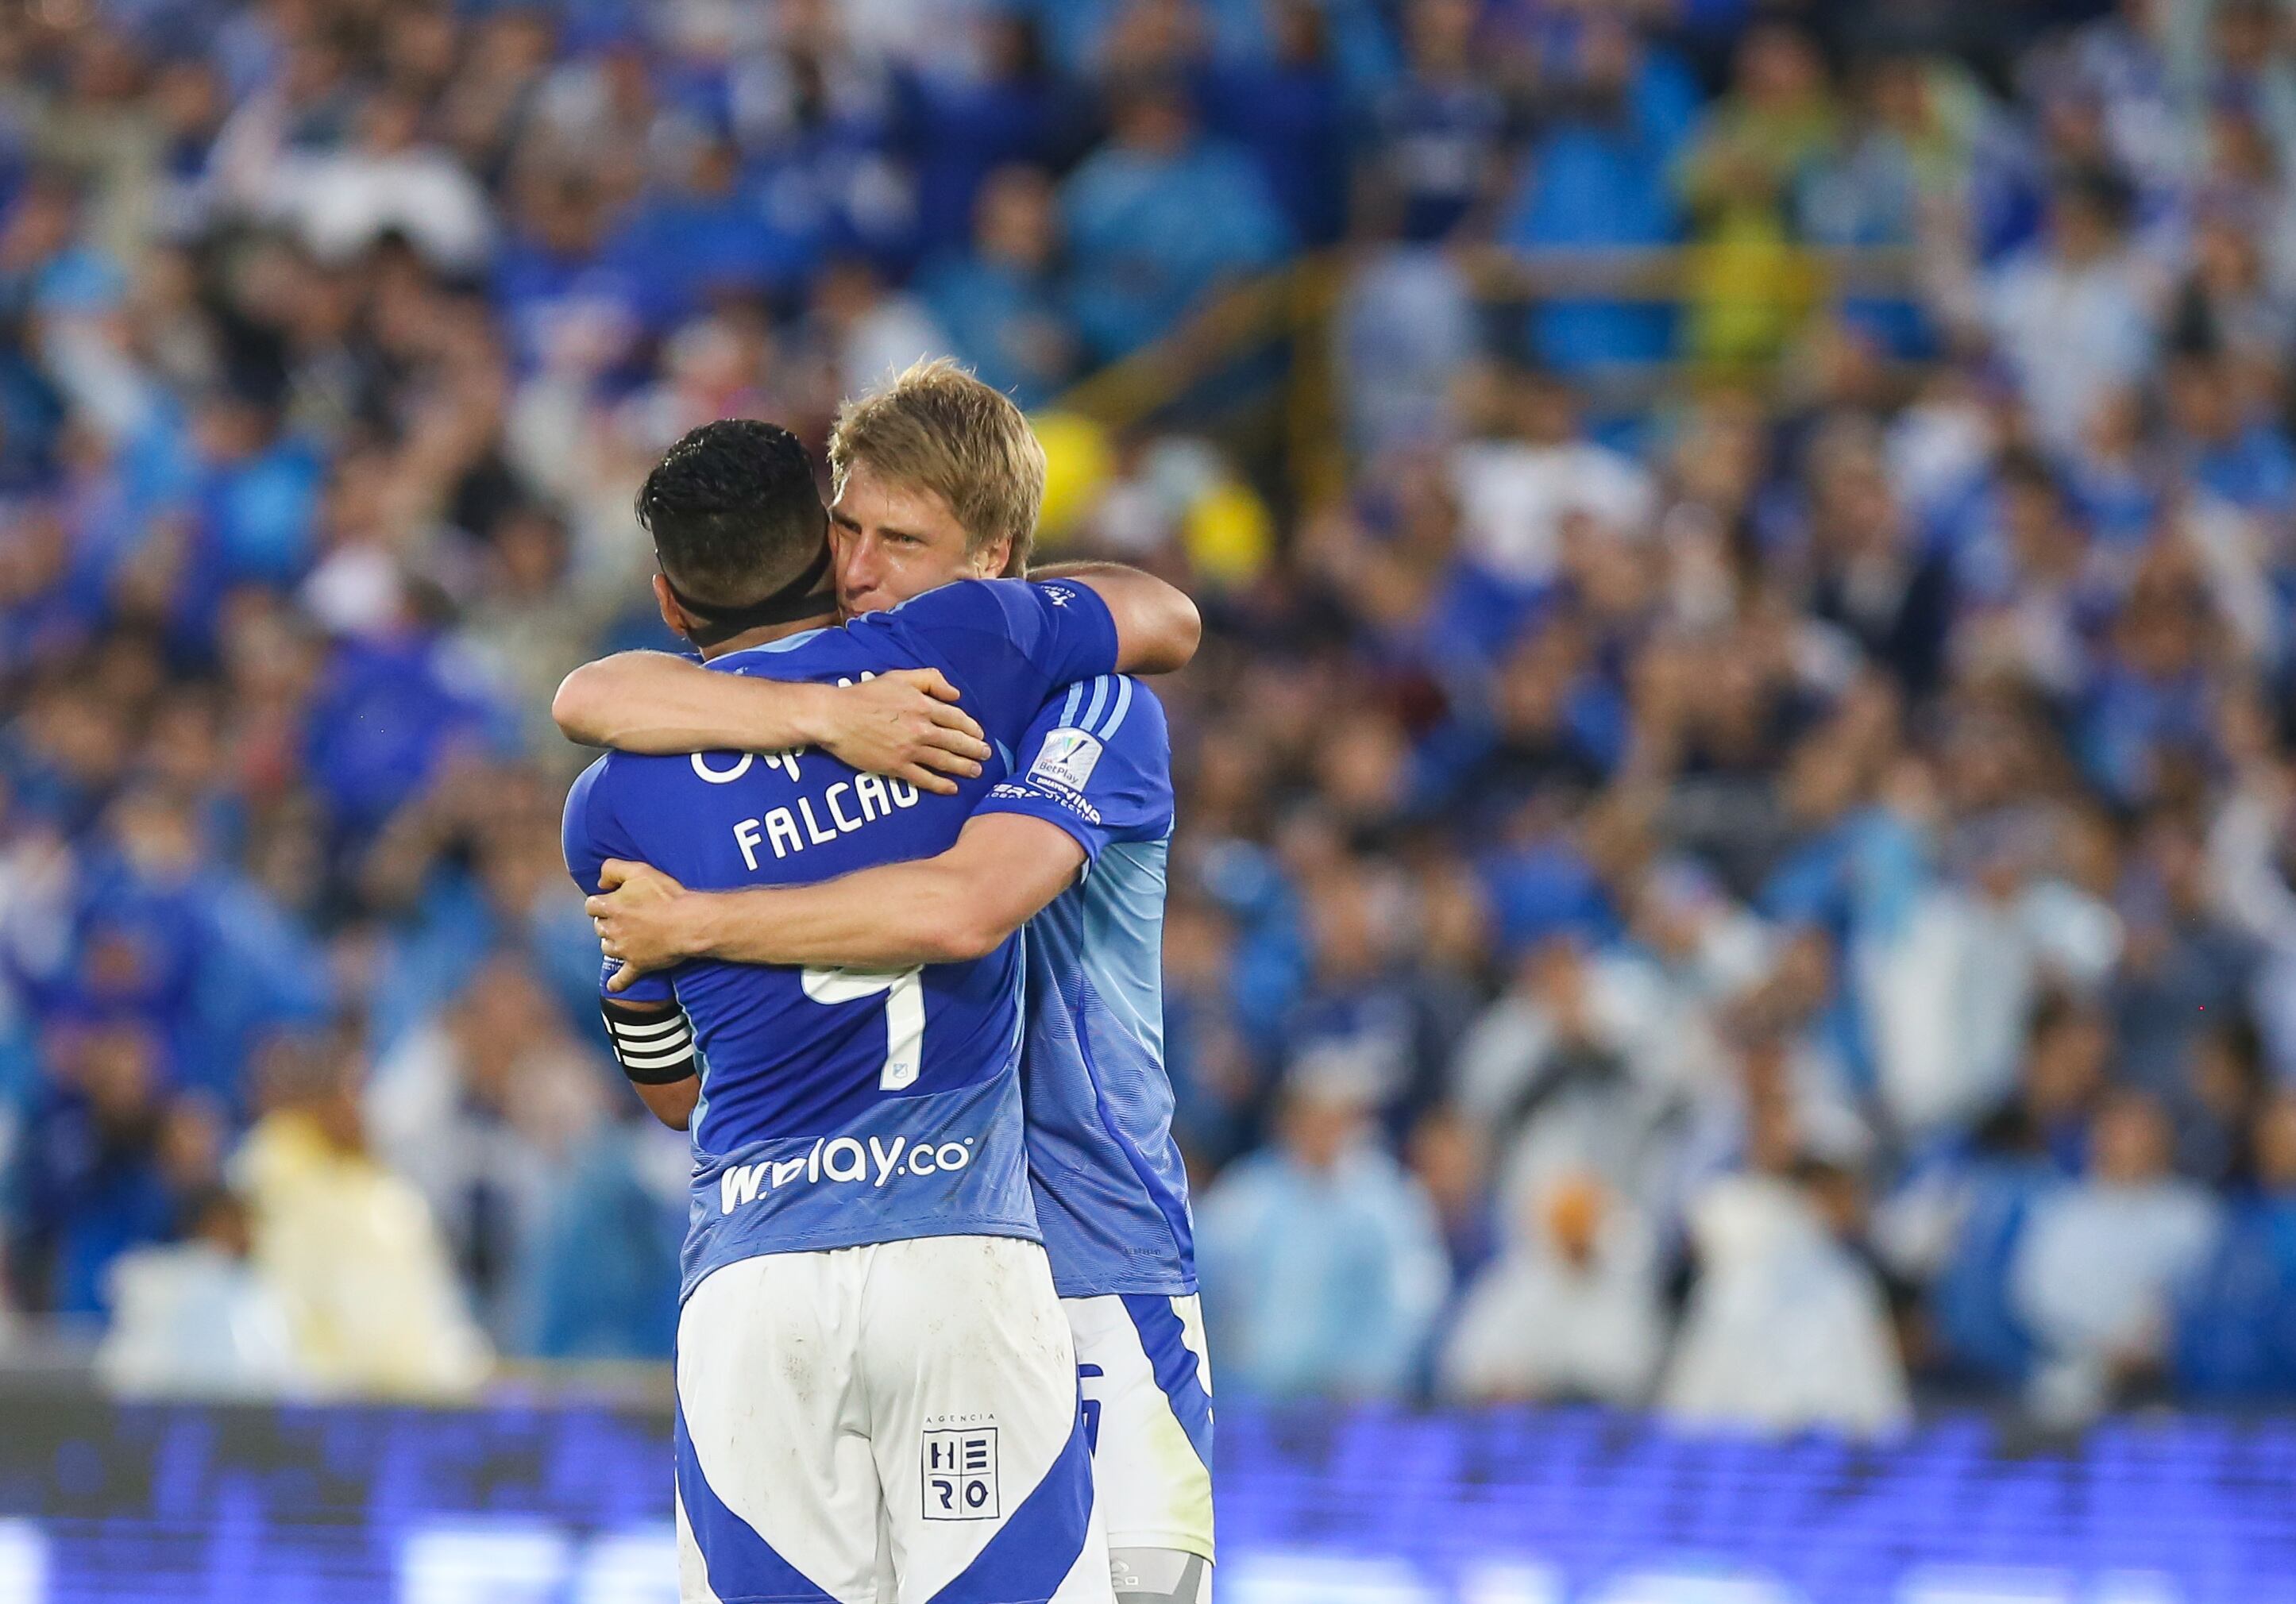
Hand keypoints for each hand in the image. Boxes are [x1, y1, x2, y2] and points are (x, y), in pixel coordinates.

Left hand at [588, 860, 698, 992]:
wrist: (688, 923)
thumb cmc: (666, 896)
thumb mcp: (639, 870)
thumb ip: (613, 869)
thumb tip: (600, 882)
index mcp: (611, 907)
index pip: (591, 905)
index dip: (600, 902)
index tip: (610, 901)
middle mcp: (613, 930)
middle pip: (599, 927)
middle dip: (608, 922)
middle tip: (624, 917)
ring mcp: (624, 950)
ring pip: (607, 948)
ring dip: (612, 943)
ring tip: (625, 938)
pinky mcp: (638, 964)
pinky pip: (623, 978)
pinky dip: (617, 983)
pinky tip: (613, 987)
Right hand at [811, 669, 991, 793]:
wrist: (836, 717)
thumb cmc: (865, 694)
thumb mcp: (899, 677)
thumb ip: (930, 680)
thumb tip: (955, 694)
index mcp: (923, 706)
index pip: (957, 719)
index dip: (971, 728)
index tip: (979, 735)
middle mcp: (921, 729)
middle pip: (956, 742)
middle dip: (975, 750)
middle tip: (986, 755)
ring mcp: (909, 750)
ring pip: (945, 761)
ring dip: (964, 767)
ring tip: (976, 772)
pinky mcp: (896, 767)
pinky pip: (924, 779)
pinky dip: (941, 785)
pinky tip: (952, 788)